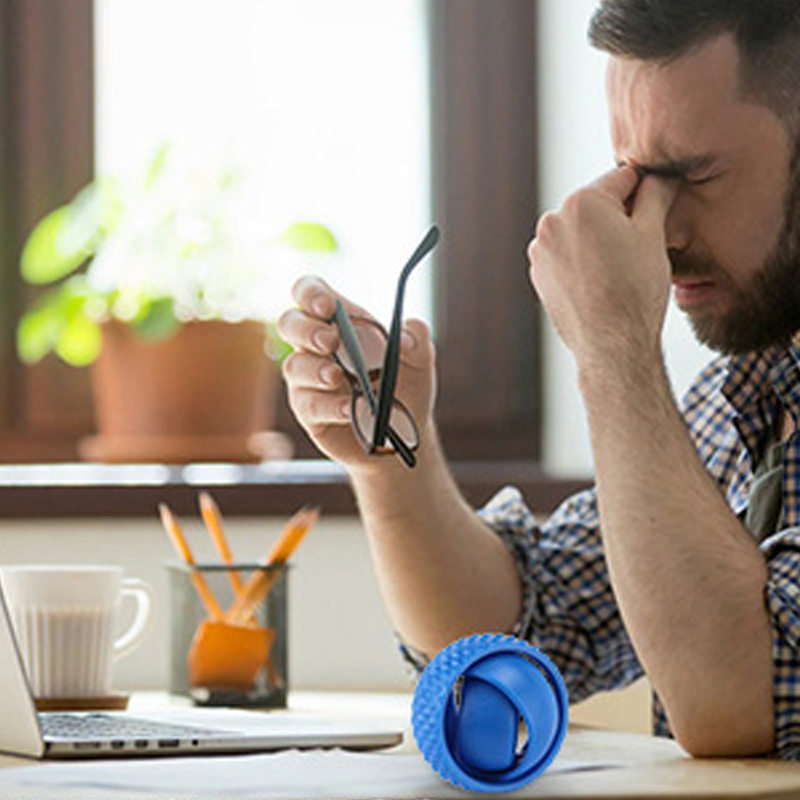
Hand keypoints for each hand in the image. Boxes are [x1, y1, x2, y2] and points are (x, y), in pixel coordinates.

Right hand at [278, 276, 436, 469]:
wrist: (403, 433)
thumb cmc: (405, 387)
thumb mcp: (420, 361)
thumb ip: (417, 340)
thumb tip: (405, 337)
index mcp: (340, 321)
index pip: (310, 292)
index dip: (311, 292)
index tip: (328, 306)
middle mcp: (317, 347)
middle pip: (289, 323)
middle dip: (306, 329)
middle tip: (331, 341)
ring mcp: (309, 380)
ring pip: (294, 366)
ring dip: (315, 369)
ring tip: (337, 377)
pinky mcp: (309, 412)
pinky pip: (307, 405)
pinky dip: (328, 405)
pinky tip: (348, 409)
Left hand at [527, 166, 677, 368]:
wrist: (611, 345)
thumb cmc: (634, 292)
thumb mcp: (654, 234)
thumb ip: (656, 194)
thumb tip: (659, 176)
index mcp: (581, 202)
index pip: (623, 178)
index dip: (646, 193)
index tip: (656, 211)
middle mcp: (552, 221)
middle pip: (597, 205)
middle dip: (618, 218)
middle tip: (638, 248)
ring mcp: (541, 250)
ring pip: (580, 231)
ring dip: (599, 239)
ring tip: (619, 270)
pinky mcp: (539, 274)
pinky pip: (567, 255)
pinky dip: (583, 261)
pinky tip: (601, 282)